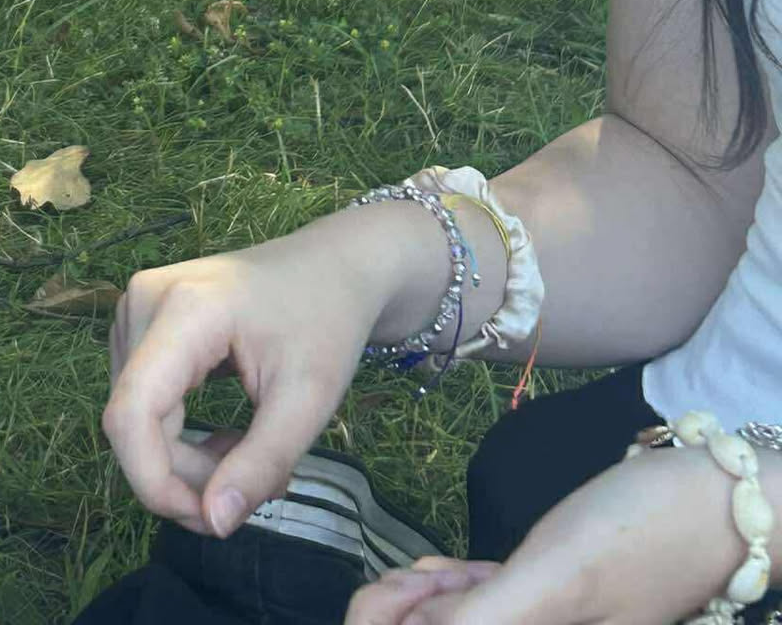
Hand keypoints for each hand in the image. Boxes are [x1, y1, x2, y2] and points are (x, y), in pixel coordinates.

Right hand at [103, 207, 438, 538]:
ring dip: (185, 461)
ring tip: (249, 456)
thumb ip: (260, 463)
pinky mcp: (140, 322)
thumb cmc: (326, 321)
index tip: (212, 519)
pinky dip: (179, 437)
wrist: (332, 267)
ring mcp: (136, 307)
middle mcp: (143, 300)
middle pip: (134, 422)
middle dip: (187, 476)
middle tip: (257, 489)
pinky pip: (142, 402)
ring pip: (135, 419)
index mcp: (184, 308)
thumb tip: (214, 523)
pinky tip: (226, 434)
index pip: (132, 413)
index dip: (155, 482)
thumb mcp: (308, 398)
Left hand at [349, 447, 746, 624]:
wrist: (719, 501)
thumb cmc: (642, 532)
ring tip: (418, 574)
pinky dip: (463, 592)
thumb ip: (490, 620)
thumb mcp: (558, 577)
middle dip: (411, 616)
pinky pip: (497, 607)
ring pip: (468, 623)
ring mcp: (552, 622)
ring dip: (434, 603)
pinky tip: (441, 571)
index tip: (393, 593)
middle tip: (406, 579)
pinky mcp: (560, 599)